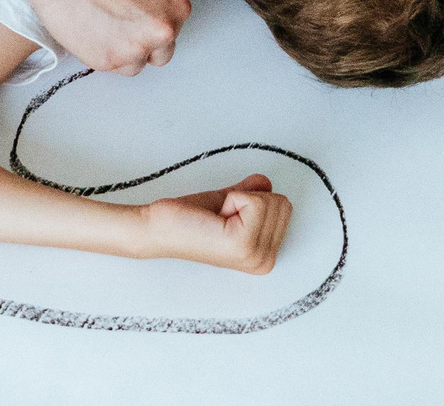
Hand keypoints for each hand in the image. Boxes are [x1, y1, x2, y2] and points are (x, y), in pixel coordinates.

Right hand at [22, 0, 190, 75]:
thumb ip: (152, 1)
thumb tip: (145, 16)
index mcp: (175, 7)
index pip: (174, 30)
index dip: (152, 25)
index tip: (138, 19)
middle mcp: (161, 32)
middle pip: (160, 54)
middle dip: (143, 44)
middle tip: (121, 27)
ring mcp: (134, 49)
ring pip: (134, 66)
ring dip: (122, 53)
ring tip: (101, 28)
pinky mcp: (107, 61)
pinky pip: (109, 67)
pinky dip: (100, 53)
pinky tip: (89, 31)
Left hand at [138, 174, 291, 272]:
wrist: (158, 229)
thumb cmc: (186, 221)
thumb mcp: (227, 204)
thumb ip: (250, 194)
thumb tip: (265, 182)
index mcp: (265, 256)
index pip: (285, 207)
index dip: (253, 201)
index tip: (228, 216)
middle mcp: (264, 261)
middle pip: (281, 202)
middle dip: (249, 199)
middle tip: (222, 216)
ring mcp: (254, 255)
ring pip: (270, 199)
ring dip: (240, 200)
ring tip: (218, 217)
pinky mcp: (242, 243)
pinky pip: (255, 200)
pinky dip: (233, 199)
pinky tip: (216, 216)